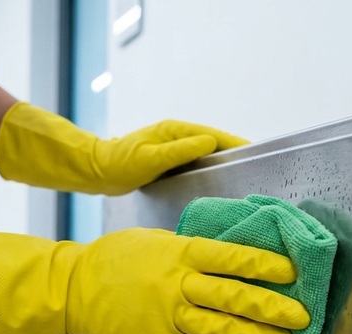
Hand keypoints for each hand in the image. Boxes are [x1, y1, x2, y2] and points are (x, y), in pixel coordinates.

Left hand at [0, 102, 246, 195]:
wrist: (95, 171)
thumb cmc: (119, 165)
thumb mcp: (151, 159)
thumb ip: (180, 150)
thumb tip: (210, 142)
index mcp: (174, 131)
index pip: (213, 136)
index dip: (234, 143)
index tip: (254, 151)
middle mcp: (176, 136)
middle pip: (213, 143)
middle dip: (233, 153)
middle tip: (255, 167)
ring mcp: (172, 148)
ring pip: (204, 154)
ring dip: (221, 163)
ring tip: (241, 175)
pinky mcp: (167, 161)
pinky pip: (194, 163)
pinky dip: (207, 170)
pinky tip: (215, 183)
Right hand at [0, 228, 308, 333]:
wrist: (73, 288)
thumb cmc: (118, 258)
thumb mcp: (158, 240)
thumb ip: (193, 250)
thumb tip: (235, 258)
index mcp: (180, 252)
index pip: (233, 258)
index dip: (266, 266)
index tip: (292, 273)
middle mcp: (178, 284)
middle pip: (235, 297)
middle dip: (273, 308)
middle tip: (302, 316)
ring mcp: (168, 317)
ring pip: (223, 330)